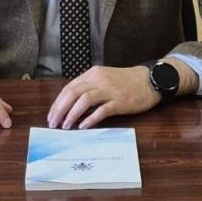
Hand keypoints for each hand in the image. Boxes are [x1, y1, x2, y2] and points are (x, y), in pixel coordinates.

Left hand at [47, 65, 161, 129]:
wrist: (150, 80)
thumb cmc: (126, 82)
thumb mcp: (104, 79)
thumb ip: (89, 88)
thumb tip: (71, 105)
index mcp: (93, 74)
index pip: (69, 88)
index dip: (57, 103)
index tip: (51, 115)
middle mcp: (99, 80)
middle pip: (73, 93)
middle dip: (60, 110)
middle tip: (53, 123)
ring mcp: (110, 90)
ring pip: (84, 100)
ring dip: (72, 114)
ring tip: (65, 126)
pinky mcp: (120, 101)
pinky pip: (102, 110)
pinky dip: (90, 119)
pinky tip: (83, 126)